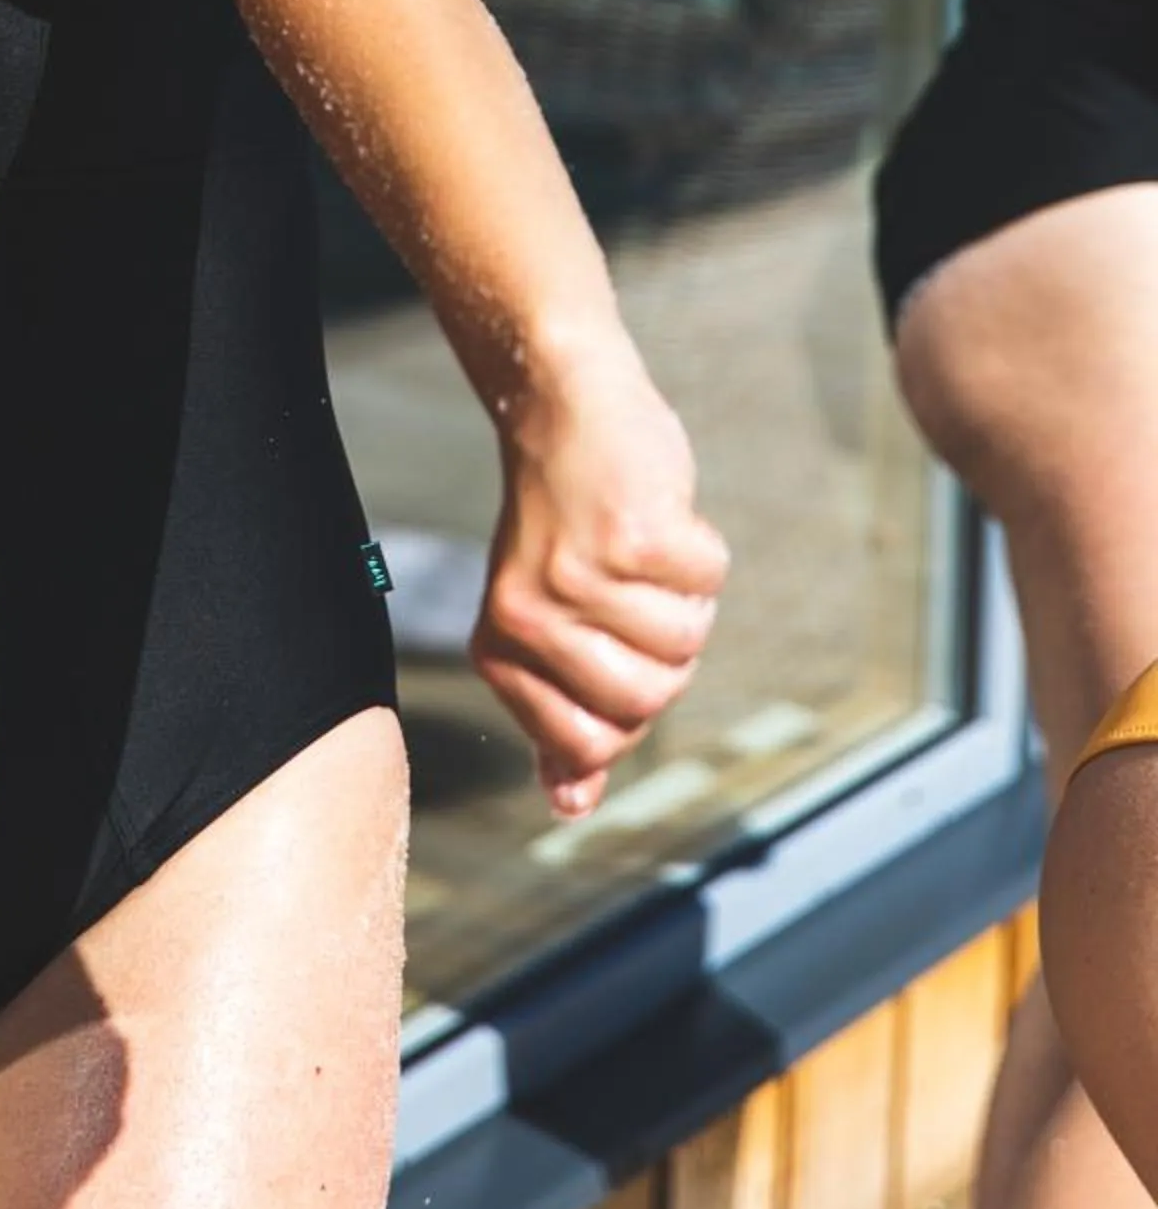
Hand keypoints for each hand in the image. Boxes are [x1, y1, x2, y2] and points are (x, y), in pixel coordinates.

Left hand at [470, 331, 727, 817]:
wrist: (562, 402)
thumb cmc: (565, 521)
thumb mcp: (545, 619)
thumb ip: (560, 715)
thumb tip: (571, 806)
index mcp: (500, 648)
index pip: (594, 743)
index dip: (629, 702)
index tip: (610, 640)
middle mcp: (529, 616)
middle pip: (650, 701)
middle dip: (666, 651)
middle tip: (632, 588)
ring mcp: (580, 572)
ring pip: (687, 641)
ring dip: (686, 595)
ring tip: (641, 546)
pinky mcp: (633, 530)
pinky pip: (708, 580)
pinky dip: (701, 549)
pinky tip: (657, 511)